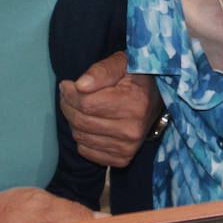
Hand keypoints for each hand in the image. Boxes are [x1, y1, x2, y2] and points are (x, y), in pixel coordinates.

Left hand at [60, 52, 162, 166]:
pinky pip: (85, 151)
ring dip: (73, 120)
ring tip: (79, 106)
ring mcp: (128, 147)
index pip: (86, 103)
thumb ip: (102, 71)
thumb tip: (80, 85)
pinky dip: (82, 136)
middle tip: (68, 94)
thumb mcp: (122, 64)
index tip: (67, 84)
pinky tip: (89, 123)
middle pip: (81, 121)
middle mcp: (132, 130)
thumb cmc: (136, 78)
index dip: (70, 93)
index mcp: (134, 103)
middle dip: (68, 105)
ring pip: (80, 136)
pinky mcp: (122, 159)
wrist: (155, 100)